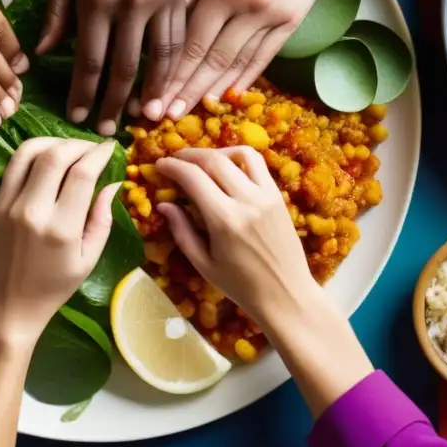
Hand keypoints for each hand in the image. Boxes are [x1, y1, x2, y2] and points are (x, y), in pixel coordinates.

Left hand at [0, 138, 119, 342]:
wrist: (7, 306)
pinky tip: (48, 157)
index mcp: (61, 228)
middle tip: (93, 148)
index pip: (82, 174)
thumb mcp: (88, 259)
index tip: (111, 148)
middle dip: (79, 144)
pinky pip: (14, 165)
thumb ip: (102, 219)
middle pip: (56, 155)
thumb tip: (113, 183)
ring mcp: (9, 204)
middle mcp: (33, 211)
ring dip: (54, 142)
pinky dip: (33, 152)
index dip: (99, 154)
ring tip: (71, 149)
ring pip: (30, 151)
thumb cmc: (54, 288)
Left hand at [37, 0, 184, 135]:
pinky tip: (164, 92)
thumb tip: (42, 55)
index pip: (89, 58)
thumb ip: (55, 14)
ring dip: (147, 95)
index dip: (83, 92)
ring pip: (156, 61)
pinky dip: (172, 72)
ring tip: (139, 120)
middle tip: (105, 130)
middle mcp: (130, 3)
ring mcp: (160, 2)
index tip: (76, 117)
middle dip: (112, 103)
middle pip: (122, 67)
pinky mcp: (181, 0)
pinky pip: (178, 45)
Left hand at [152, 0, 342, 120]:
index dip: (172, 74)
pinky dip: (244, 80)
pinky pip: (263, 58)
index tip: (154, 97)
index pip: (192, 42)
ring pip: (237, 65)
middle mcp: (250, 8)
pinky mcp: (292, 23)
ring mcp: (274, 19)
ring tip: (190, 114)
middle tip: (164, 118)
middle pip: (212, 61)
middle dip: (186, 92)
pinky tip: (227, 97)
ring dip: (212, 92)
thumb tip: (163, 17)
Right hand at [154, 146, 317, 327]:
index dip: (172, 167)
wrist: (286, 294)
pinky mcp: (278, 196)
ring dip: (215, 152)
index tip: (159, 165)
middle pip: (213, 160)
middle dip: (188, 155)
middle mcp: (246, 201)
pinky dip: (238, 158)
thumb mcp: (203, 264)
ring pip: (239, 154)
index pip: (193, 178)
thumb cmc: (240, 286)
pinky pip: (258, 164)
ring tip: (201, 162)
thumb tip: (164, 205)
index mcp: (224, 220)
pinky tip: (227, 168)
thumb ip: (182, 231)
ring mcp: (266, 195)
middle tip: (174, 160)